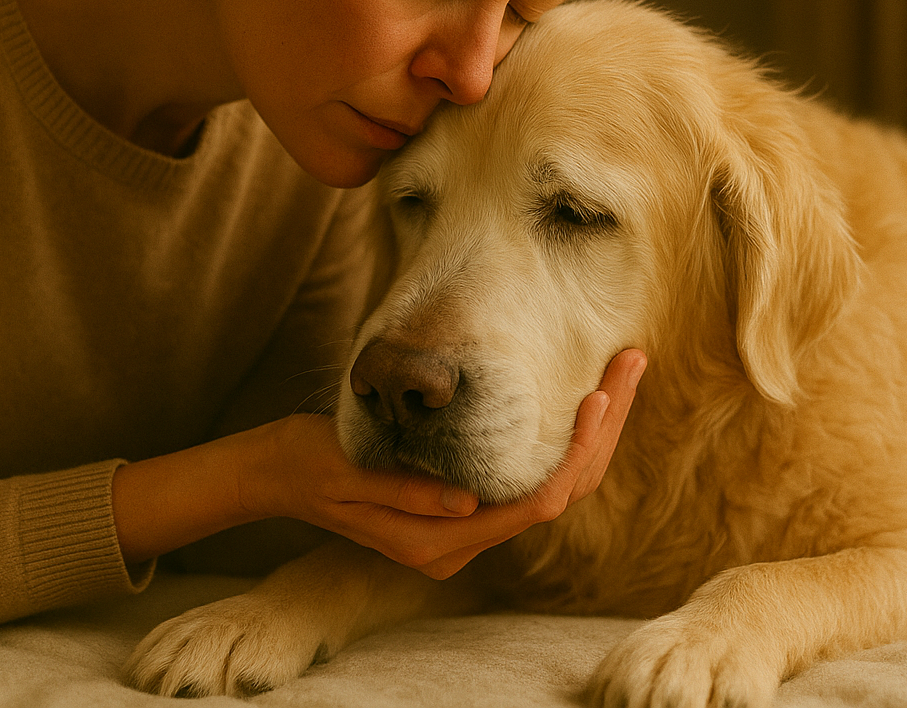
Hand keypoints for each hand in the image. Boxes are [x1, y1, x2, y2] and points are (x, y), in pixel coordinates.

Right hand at [251, 348, 646, 577]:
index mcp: (438, 540)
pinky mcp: (461, 505)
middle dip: (603, 431)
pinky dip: (561, 439)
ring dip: (592, 433)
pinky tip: (582, 401)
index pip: (534, 503)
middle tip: (632, 363)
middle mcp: (460, 542)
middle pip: (558, 493)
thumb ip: (407, 494)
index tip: (599, 394)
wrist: (275, 474)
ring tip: (622, 372)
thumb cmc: (308, 464)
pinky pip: (527, 476)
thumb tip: (469, 502)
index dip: (575, 451)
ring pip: (552, 485)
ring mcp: (463, 527)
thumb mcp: (350, 473)